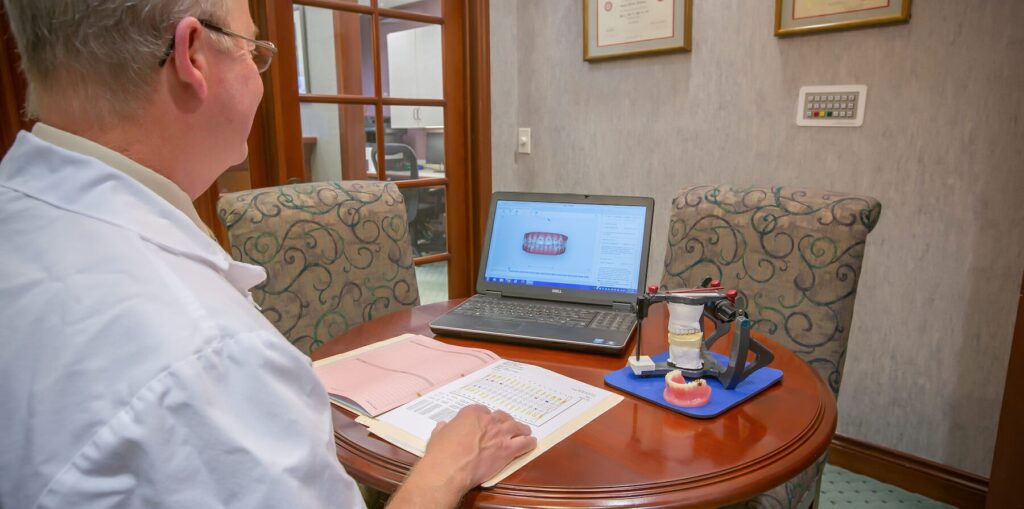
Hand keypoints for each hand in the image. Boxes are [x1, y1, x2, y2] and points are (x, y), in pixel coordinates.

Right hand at [387, 405, 536, 507]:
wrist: (449, 469)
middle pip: (502, 417)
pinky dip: (529, 443)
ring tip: (525, 432)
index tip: (485, 424)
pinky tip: (531, 443)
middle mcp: (489, 420)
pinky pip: (524, 443)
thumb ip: (443, 429)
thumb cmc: (440, 453)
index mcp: (471, 413)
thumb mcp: (437, 436)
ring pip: (516, 427)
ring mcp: (500, 434)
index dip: (486, 418)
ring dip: (521, 429)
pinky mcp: (508, 449)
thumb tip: (442, 426)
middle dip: (505, 422)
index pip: (483, 410)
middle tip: (506, 427)